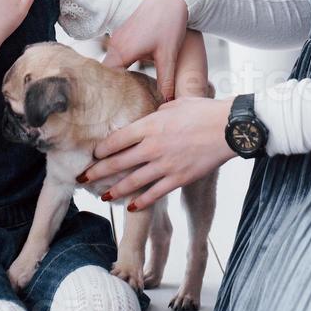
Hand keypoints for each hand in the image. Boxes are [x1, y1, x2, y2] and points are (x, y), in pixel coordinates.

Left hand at [76, 96, 236, 210]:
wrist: (229, 128)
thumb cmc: (204, 111)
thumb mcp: (176, 104)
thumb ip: (159, 111)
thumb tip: (152, 115)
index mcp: (150, 125)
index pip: (117, 140)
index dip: (101, 149)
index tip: (92, 154)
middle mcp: (153, 147)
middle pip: (118, 162)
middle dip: (97, 172)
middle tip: (82, 178)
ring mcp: (165, 165)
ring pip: (132, 181)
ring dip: (115, 190)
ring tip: (102, 195)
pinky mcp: (178, 179)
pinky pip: (154, 193)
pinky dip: (141, 201)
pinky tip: (131, 206)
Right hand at [104, 0, 189, 100]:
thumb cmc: (169, 23)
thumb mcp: (168, 55)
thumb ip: (165, 80)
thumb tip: (166, 102)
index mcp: (122, 51)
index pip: (106, 80)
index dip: (109, 96)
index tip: (113, 110)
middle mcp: (115, 45)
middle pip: (106, 74)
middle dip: (111, 90)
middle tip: (117, 108)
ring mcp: (117, 39)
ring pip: (110, 65)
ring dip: (115, 79)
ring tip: (123, 97)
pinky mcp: (123, 36)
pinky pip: (116, 57)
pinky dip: (120, 69)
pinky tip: (129, 78)